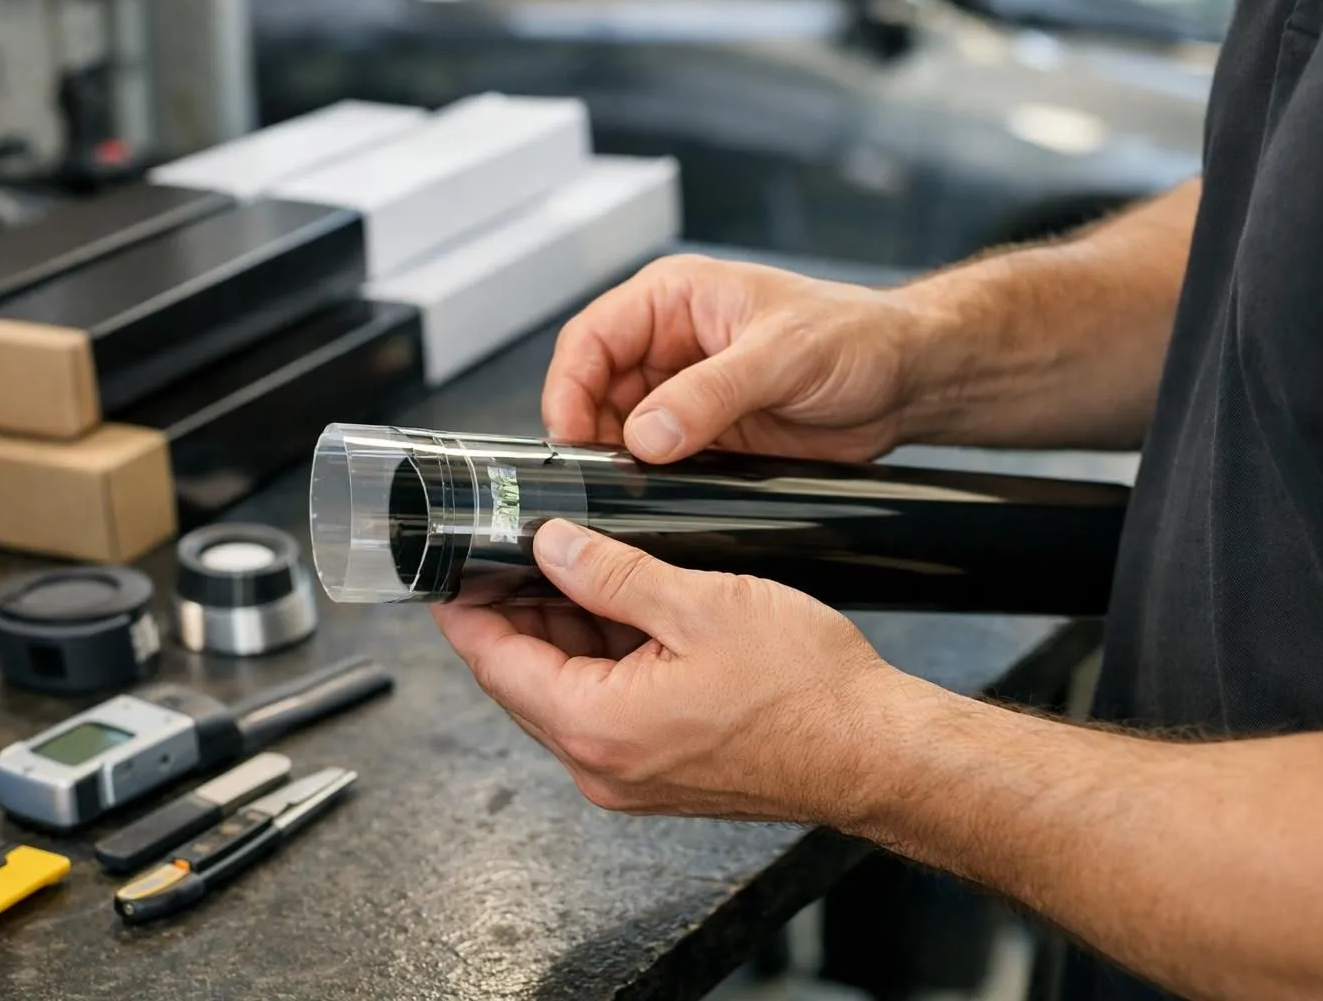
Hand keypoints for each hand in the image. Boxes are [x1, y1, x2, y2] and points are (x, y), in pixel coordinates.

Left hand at [431, 519, 902, 822]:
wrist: (873, 751)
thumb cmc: (807, 692)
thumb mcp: (699, 604)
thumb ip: (611, 572)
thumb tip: (552, 546)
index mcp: (597, 726)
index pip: (496, 664)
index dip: (465, 611)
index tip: (449, 573)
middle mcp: (603, 765)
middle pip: (523, 682)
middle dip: (514, 615)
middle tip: (516, 553)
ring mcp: (630, 776)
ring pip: (564, 696)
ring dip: (561, 637)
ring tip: (576, 572)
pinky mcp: (660, 774)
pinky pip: (603, 713)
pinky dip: (599, 664)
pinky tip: (620, 616)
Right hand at [542, 254, 933, 462]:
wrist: (906, 380)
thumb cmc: (854, 337)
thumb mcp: (781, 356)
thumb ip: (709, 394)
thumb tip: (644, 435)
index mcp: (672, 299)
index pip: (591, 340)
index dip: (568, 389)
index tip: (569, 438)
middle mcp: (668, 345)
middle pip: (593, 391)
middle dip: (587, 435)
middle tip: (593, 482)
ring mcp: (683, 393)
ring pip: (618, 432)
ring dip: (615, 464)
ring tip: (622, 496)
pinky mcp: (703, 435)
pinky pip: (654, 462)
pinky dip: (646, 483)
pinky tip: (651, 502)